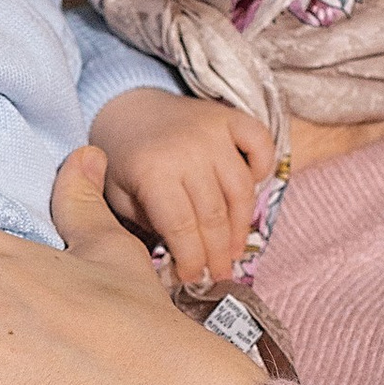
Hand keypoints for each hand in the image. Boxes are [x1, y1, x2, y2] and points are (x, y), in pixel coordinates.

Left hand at [90, 86, 274, 288]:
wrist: (125, 106)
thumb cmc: (122, 160)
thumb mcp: (118, 197)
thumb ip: (146, 225)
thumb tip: (181, 261)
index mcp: (152, 171)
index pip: (182, 227)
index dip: (192, 259)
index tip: (193, 277)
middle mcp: (186, 150)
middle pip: (214, 214)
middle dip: (218, 253)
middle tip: (220, 275)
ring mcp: (212, 131)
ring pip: (241, 189)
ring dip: (241, 225)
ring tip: (235, 249)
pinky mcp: (229, 117)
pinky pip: (261, 143)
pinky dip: (264, 166)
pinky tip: (252, 188)